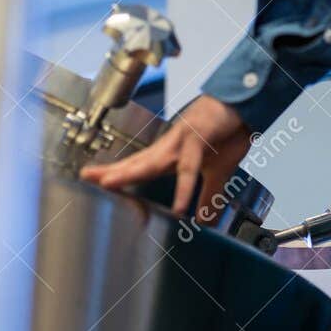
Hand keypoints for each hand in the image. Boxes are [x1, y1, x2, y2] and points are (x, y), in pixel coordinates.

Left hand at [79, 94, 251, 222]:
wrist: (245, 110)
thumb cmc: (228, 134)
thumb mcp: (217, 174)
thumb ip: (207, 197)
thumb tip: (203, 221)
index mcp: (170, 155)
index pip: (138, 166)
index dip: (116, 174)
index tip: (93, 181)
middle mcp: (169, 148)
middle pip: (136, 163)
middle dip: (110, 172)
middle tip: (85, 178)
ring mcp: (181, 143)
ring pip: (151, 162)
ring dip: (129, 173)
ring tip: (108, 184)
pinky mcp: (198, 141)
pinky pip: (188, 170)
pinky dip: (183, 190)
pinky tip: (178, 209)